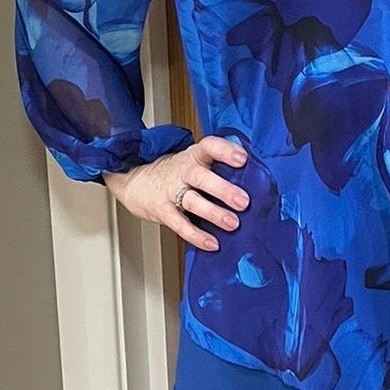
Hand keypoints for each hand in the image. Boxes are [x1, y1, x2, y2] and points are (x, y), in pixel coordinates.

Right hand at [102, 135, 247, 246]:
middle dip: (223, 189)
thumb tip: (255, 178)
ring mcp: (170, 191)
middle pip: (201, 177)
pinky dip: (196, 235)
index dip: (225, 150)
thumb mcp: (192, 161)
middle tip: (243, 201)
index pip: (209, 146)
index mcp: (193, 156)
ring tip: (232, 223)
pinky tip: (212, 243)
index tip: (242, 159)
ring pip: (193, 201)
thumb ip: (216, 167)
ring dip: (213, 213)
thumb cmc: (174, 173)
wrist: (134, 181)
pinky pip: (180, 225)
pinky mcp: (162, 211)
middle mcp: (182, 171)